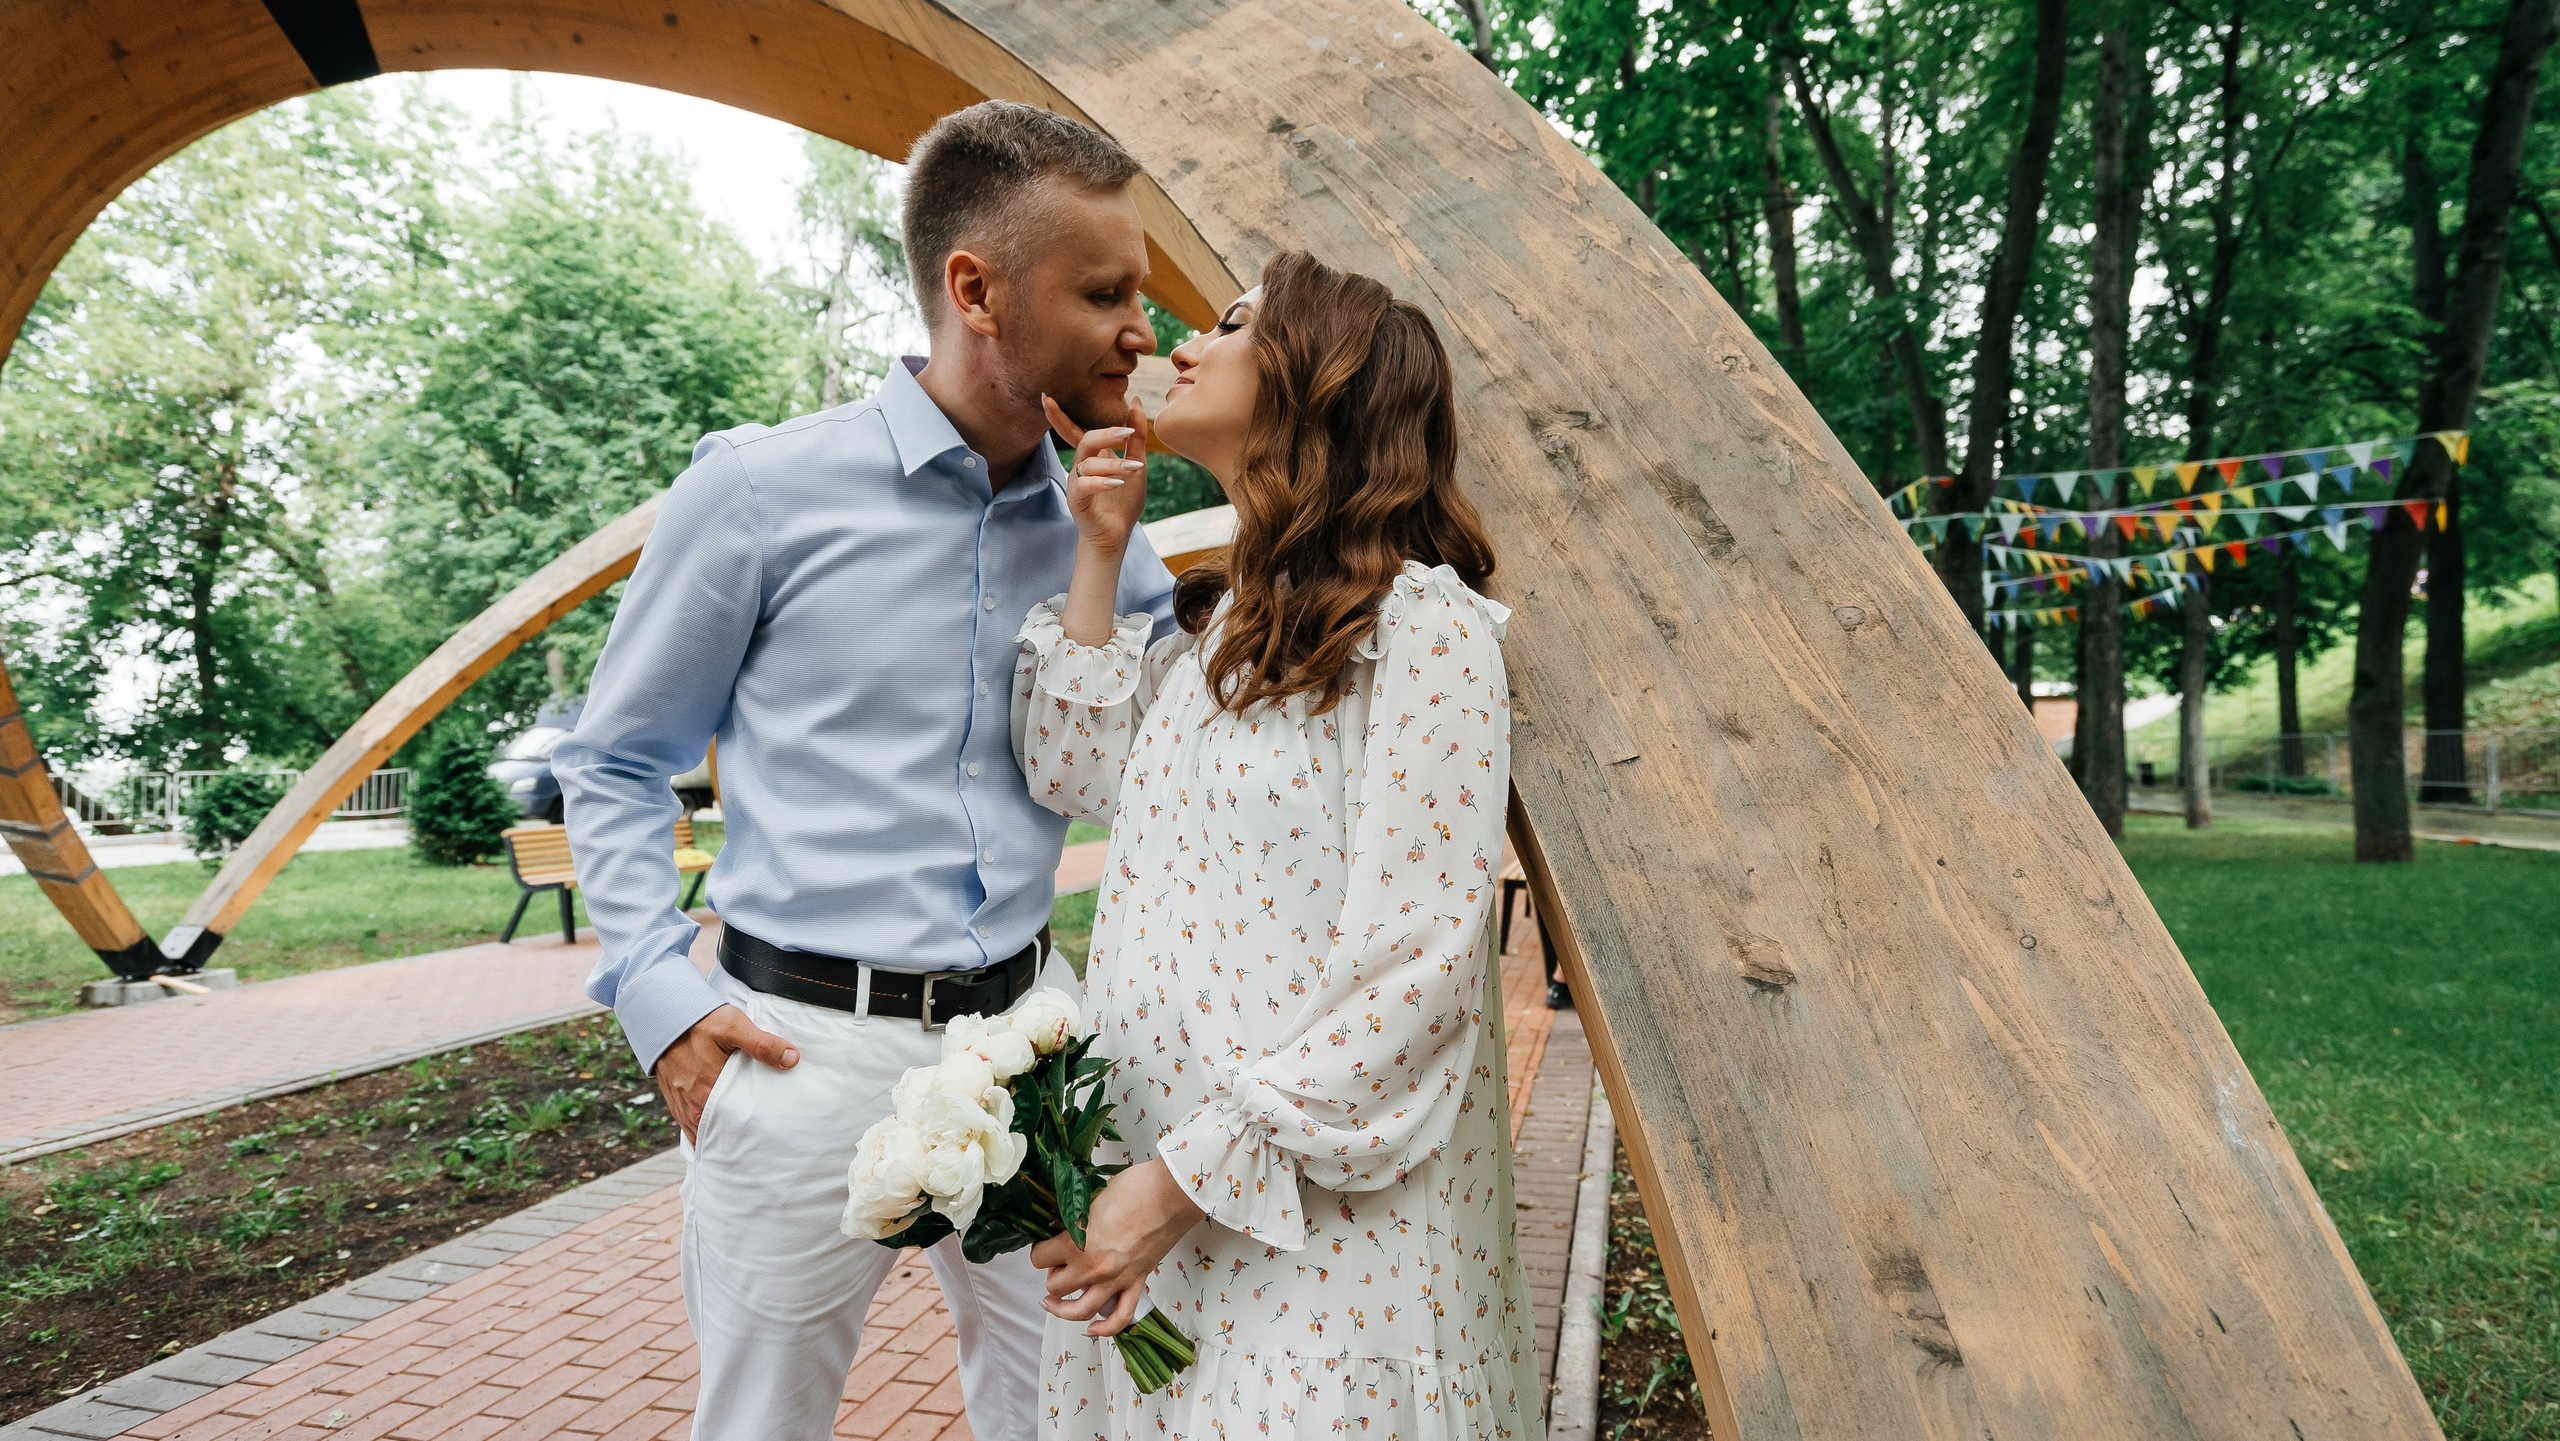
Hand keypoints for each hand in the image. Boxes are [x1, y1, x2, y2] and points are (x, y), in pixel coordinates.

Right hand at [653, 1004, 797, 1142]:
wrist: (663, 1015)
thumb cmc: (699, 1021)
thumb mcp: (734, 1026)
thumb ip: (762, 1045)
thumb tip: (792, 1060)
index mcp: (707, 1095)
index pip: (733, 1128)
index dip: (750, 1133)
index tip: (767, 1133)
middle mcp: (691, 1107)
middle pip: (719, 1133)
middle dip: (736, 1137)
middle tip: (758, 1136)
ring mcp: (681, 1105)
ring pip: (704, 1131)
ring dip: (719, 1132)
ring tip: (741, 1133)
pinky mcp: (674, 1099)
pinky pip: (690, 1124)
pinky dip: (705, 1126)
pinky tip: (720, 1122)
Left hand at [1029, 1158, 1204, 1336]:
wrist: (1171, 1194)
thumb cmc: (1135, 1188)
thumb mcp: (1092, 1198)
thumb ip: (1076, 1220)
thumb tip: (1068, 1227)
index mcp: (1076, 1242)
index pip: (1040, 1258)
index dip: (1041, 1252)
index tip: (1046, 1247)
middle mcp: (1093, 1267)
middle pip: (1056, 1286)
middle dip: (1053, 1275)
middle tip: (1059, 1264)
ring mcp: (1116, 1279)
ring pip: (1080, 1311)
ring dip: (1063, 1309)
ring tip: (1055, 1302)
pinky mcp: (1137, 1283)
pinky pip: (1120, 1317)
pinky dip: (1104, 1328)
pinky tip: (1092, 1327)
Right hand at [1044, 394, 1148, 557]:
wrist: (1117, 534)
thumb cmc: (1124, 501)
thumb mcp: (1137, 463)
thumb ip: (1137, 436)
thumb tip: (1135, 401)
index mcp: (1092, 456)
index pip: (1074, 431)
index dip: (1060, 417)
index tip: (1047, 398)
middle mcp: (1081, 466)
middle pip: (1085, 441)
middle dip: (1105, 434)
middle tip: (1127, 433)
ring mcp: (1077, 483)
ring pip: (1089, 463)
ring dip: (1114, 464)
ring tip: (1135, 468)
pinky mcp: (1076, 500)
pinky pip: (1084, 485)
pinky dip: (1101, 482)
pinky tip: (1117, 484)